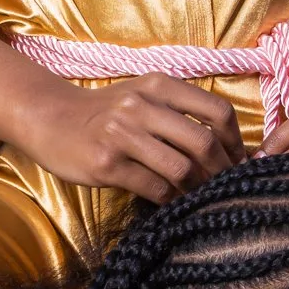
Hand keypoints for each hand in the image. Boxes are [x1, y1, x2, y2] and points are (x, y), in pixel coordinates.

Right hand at [20, 75, 243, 202]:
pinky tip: (171, 202)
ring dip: (197, 189)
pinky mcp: (106, 164)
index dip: (236, 141)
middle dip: (222, 170)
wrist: (49, 118)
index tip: (239, 160)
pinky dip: (170, 200)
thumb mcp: (143, 95)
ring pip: (180, 169)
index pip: (217, 111)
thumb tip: (226, 146)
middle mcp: (142, 106)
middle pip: (203, 143)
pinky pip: (153, 188)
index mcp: (159, 85)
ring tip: (199, 196)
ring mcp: (122, 134)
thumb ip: (180, 111)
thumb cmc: (105, 111)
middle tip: (226, 186)